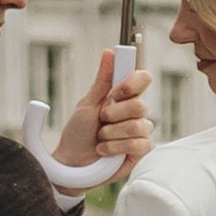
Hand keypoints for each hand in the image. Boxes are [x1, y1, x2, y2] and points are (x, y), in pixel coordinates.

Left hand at [54, 47, 154, 179]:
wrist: (71, 162)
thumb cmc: (78, 133)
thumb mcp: (87, 103)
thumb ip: (102, 80)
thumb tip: (109, 52)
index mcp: (124, 97)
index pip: (143, 79)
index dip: (133, 84)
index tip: (115, 92)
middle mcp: (135, 113)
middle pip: (140, 105)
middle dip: (114, 115)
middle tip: (101, 120)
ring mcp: (139, 132)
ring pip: (138, 126)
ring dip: (112, 133)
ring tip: (100, 138)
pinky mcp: (140, 152)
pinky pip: (138, 144)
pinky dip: (116, 147)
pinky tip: (104, 151)